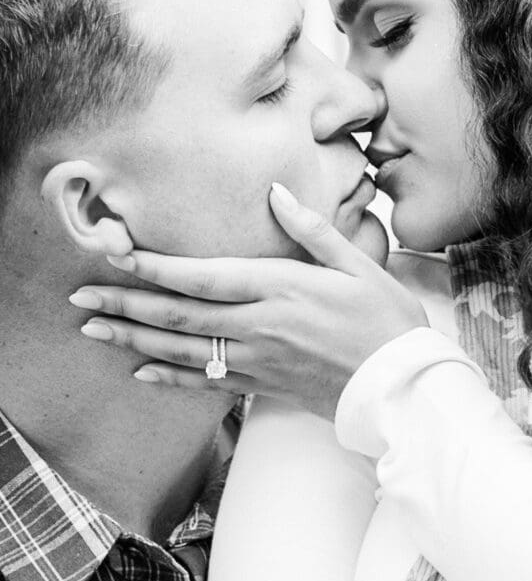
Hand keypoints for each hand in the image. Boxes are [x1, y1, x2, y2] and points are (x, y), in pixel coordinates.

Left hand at [70, 184, 428, 419]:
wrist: (402, 386)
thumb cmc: (386, 320)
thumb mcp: (359, 263)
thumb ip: (312, 229)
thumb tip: (276, 193)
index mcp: (282, 287)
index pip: (204, 275)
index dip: (156, 267)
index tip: (118, 257)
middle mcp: (261, 324)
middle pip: (180, 314)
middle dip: (126, 306)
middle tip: (81, 301)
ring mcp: (259, 360)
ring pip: (184, 349)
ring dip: (135, 340)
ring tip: (95, 332)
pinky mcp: (264, 386)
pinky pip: (208, 383)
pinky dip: (171, 377)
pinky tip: (142, 372)